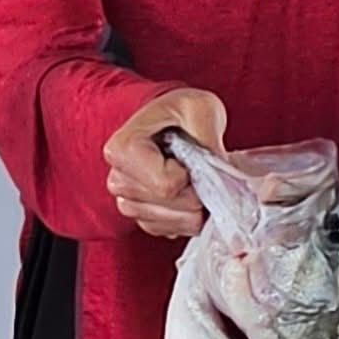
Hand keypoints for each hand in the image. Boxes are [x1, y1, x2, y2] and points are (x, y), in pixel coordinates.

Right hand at [102, 87, 228, 238]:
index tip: (192, 157)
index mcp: (123, 149)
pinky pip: (167, 231)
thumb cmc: (181, 110)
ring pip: (168, 223)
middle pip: (168, 206)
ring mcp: (126, 200)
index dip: (190, 176)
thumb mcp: (201, 107)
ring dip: (192, 209)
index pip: (166, 185)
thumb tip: (220, 173)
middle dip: (195, 194)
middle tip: (199, 171)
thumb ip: (208, 136)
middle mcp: (118, 178)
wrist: (172, 119)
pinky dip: (186, 219)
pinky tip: (190, 197)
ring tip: (195, 182)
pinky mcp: (140, 215)